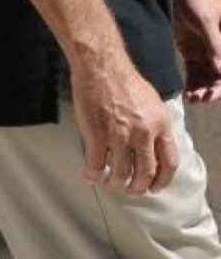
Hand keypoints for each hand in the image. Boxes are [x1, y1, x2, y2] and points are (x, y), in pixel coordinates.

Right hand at [70, 48, 177, 194]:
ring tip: (110, 183)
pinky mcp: (98, 136)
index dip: (162, 180)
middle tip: (131, 190)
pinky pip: (96, 165)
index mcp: (161, 125)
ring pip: (121, 174)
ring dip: (115, 183)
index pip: (169, 163)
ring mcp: (120, 136)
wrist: (102, 68)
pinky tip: (89, 175)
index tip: (155, 187)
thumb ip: (156, 127)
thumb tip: (154, 147)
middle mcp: (144, 133)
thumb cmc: (125, 82)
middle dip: (138, 188)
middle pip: (146, 174)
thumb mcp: (153, 104)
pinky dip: (92, 174)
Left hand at [172, 0, 220, 102]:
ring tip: (192, 99)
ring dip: (202, 90)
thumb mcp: (205, 20)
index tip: (214, 93)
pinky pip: (195, 74)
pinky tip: (186, 95)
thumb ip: (214, 43)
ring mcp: (207, 51)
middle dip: (213, 90)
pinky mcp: (192, 53)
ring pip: (208, 78)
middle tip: (201, 99)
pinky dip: (192, 85)